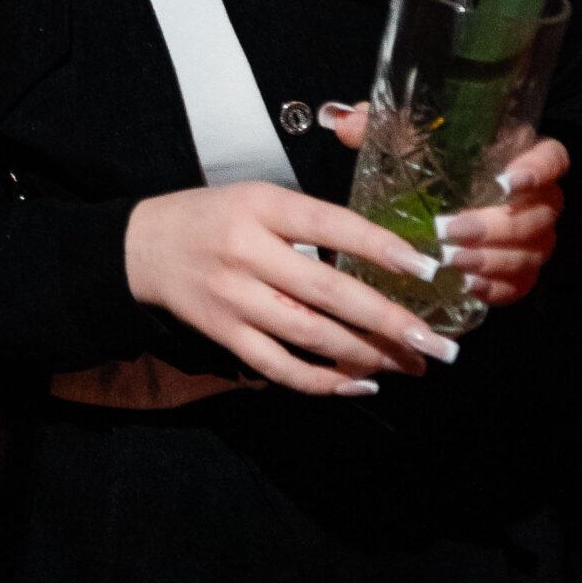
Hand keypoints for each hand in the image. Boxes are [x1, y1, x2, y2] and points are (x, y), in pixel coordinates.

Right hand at [124, 181, 460, 398]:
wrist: (145, 247)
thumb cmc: (217, 216)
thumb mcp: (261, 198)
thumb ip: (312, 222)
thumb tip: (387, 257)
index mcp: (262, 207)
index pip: (329, 225)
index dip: (379, 247)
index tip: (426, 269)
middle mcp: (247, 252)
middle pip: (325, 291)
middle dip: (387, 320)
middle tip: (435, 343)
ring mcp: (234, 298)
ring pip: (308, 334)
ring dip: (365, 355)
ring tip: (409, 362)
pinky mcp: (224, 334)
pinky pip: (278, 366)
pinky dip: (321, 382)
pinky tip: (359, 384)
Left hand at [320, 101, 566, 308]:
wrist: (437, 203)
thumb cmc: (429, 163)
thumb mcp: (404, 138)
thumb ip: (377, 125)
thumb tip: (343, 121)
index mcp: (520, 155)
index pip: (553, 157)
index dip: (539, 168)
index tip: (507, 180)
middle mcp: (537, 198)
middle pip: (538, 214)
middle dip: (495, 225)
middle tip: (452, 231)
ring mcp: (533, 239)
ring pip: (530, 252)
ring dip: (491, 260)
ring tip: (452, 262)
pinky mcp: (519, 272)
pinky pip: (518, 285)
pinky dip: (494, 288)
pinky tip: (466, 285)